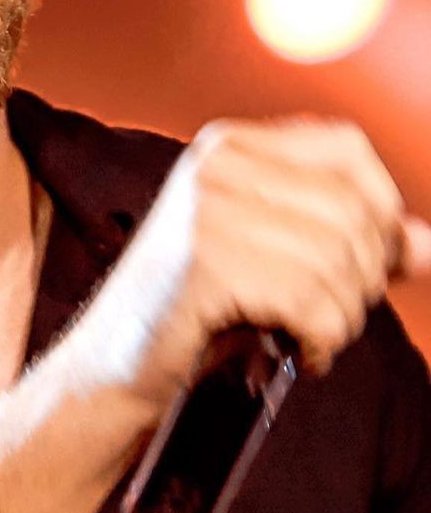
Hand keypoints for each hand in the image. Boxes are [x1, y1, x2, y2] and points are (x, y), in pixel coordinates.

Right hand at [79, 117, 430, 405]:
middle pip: (353, 211)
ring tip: (306, 334)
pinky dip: (320, 339)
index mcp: (229, 146)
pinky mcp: (206, 263)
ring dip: (340, 317)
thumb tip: (426, 244)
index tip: (365, 264)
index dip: (377, 208)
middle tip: (326, 315)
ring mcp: (208, 210)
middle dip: (361, 277)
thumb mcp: (272, 258)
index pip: (347, 149)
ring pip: (338, 260)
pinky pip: (312, 300)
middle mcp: (217, 165)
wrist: (113, 366)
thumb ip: (348, 240)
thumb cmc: (195, 312)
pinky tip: (293, 350)